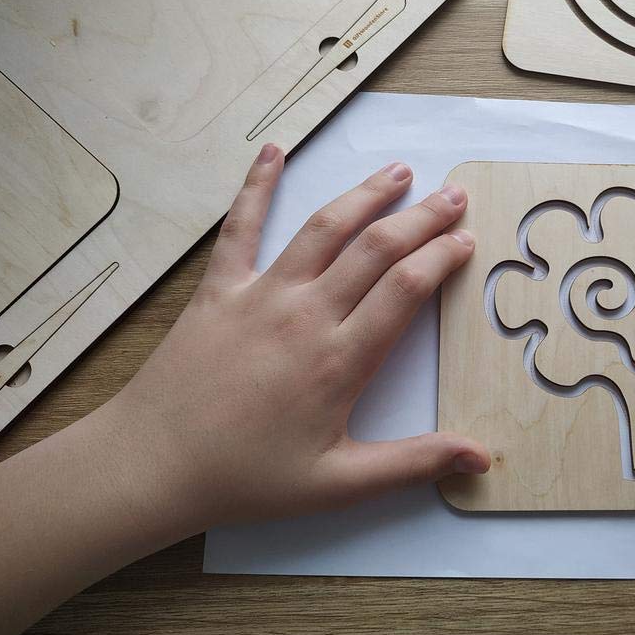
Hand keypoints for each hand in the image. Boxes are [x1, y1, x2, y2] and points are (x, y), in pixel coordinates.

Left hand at [103, 145, 490, 529]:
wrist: (153, 464)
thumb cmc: (247, 478)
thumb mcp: (338, 483)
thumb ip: (413, 463)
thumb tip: (481, 456)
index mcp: (340, 358)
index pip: (405, 289)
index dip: (441, 258)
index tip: (466, 241)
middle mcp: (306, 313)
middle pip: (375, 249)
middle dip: (421, 218)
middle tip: (454, 195)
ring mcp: (261, 293)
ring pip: (323, 228)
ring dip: (365, 195)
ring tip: (398, 172)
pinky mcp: (220, 288)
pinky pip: (242, 226)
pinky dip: (257, 185)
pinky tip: (272, 151)